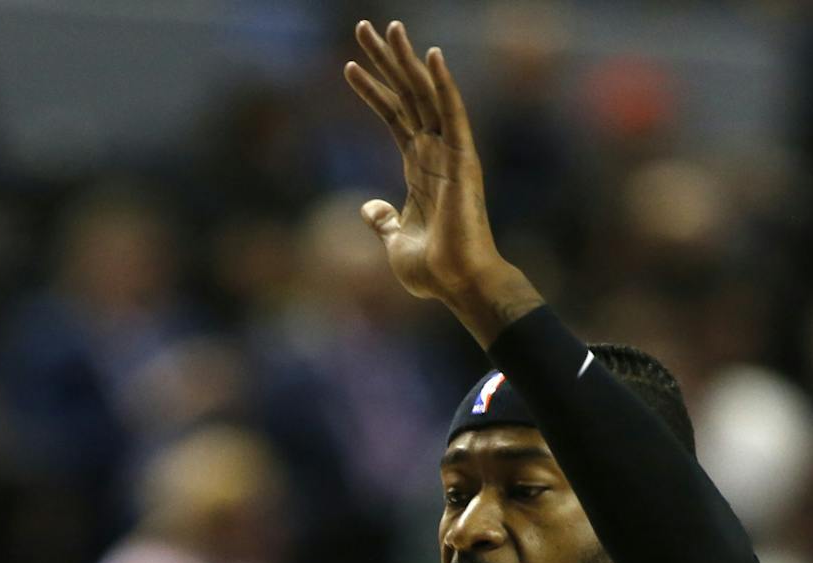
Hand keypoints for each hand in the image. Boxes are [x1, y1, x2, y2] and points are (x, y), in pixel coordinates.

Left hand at [344, 21, 513, 317]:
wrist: (458, 284)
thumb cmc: (433, 268)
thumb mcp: (394, 240)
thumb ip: (383, 220)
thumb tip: (368, 208)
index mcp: (419, 166)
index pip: (392, 116)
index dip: (371, 90)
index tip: (349, 66)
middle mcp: (435, 151)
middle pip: (406, 94)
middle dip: (385, 61)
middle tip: (363, 27)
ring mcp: (450, 152)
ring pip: (425, 94)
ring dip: (406, 60)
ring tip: (388, 28)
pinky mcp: (463, 159)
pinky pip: (452, 113)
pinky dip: (442, 83)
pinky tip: (430, 55)